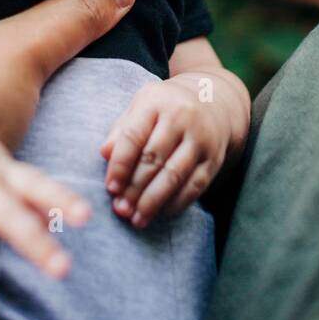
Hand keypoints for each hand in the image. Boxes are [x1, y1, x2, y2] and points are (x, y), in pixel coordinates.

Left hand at [100, 73, 232, 227]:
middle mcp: (181, 118)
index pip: (133, 136)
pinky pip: (195, 186)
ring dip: (153, 201)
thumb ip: (122, 130)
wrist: (213, 100)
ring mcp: (200, 139)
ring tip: (137, 219)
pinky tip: (160, 214)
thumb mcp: (141, 106)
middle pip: (154, 158)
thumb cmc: (165, 108)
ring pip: (175, 175)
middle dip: (134, 188)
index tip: (110, 187)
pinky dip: (176, 203)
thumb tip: (104, 154)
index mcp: (155, 102)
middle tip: (120, 209)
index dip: (120, 164)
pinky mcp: (214, 159)